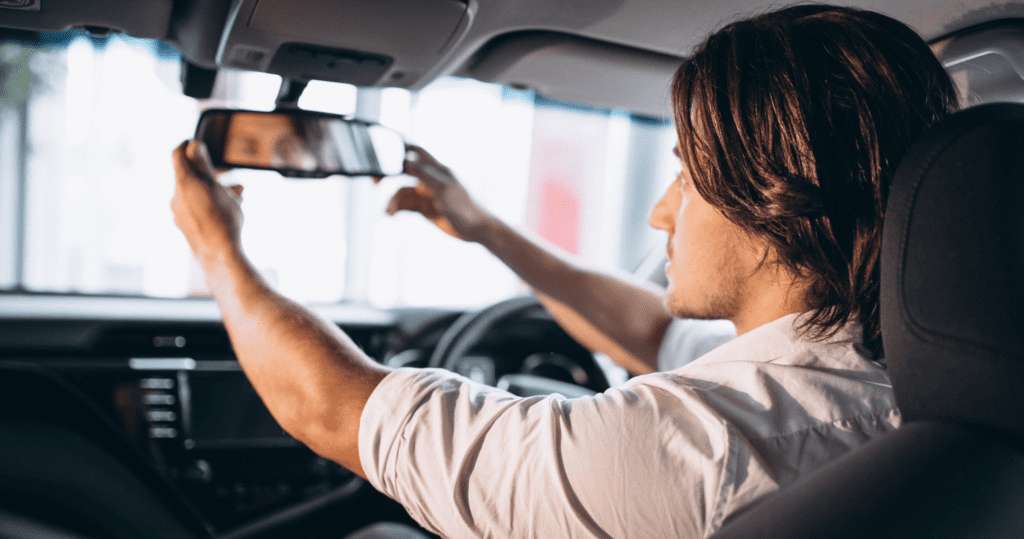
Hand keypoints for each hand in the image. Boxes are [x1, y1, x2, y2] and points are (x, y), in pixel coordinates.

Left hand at [171, 140, 245, 270]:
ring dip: (214, 189)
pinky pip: (195, 207)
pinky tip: (227, 209)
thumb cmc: (222, 218)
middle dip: (211, 173)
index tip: (198, 145)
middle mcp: (176, 196)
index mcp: (183, 182)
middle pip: (190, 175)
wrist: (219, 254)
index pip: (178, 154)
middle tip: (230, 175)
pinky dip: (209, 202)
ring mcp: (179, 212)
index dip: (187, 146)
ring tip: (237, 195)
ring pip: (196, 192)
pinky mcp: (185, 225)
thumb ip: (203, 165)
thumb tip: (193, 145)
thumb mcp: (217, 186)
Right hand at [383, 145, 492, 241]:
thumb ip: (425, 175)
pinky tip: (391, 215)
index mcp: (438, 169)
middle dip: (390, 176)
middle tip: (375, 182)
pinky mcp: (426, 209)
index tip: (384, 147)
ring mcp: (427, 194)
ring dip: (393, 200)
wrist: (476, 230)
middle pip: (405, 173)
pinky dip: (397, 209)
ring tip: (388, 211)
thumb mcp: (444, 189)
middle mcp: (431, 180)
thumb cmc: (465, 206)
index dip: (402, 148)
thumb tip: (407, 161)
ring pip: (403, 192)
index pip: (418, 152)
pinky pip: (407, 206)